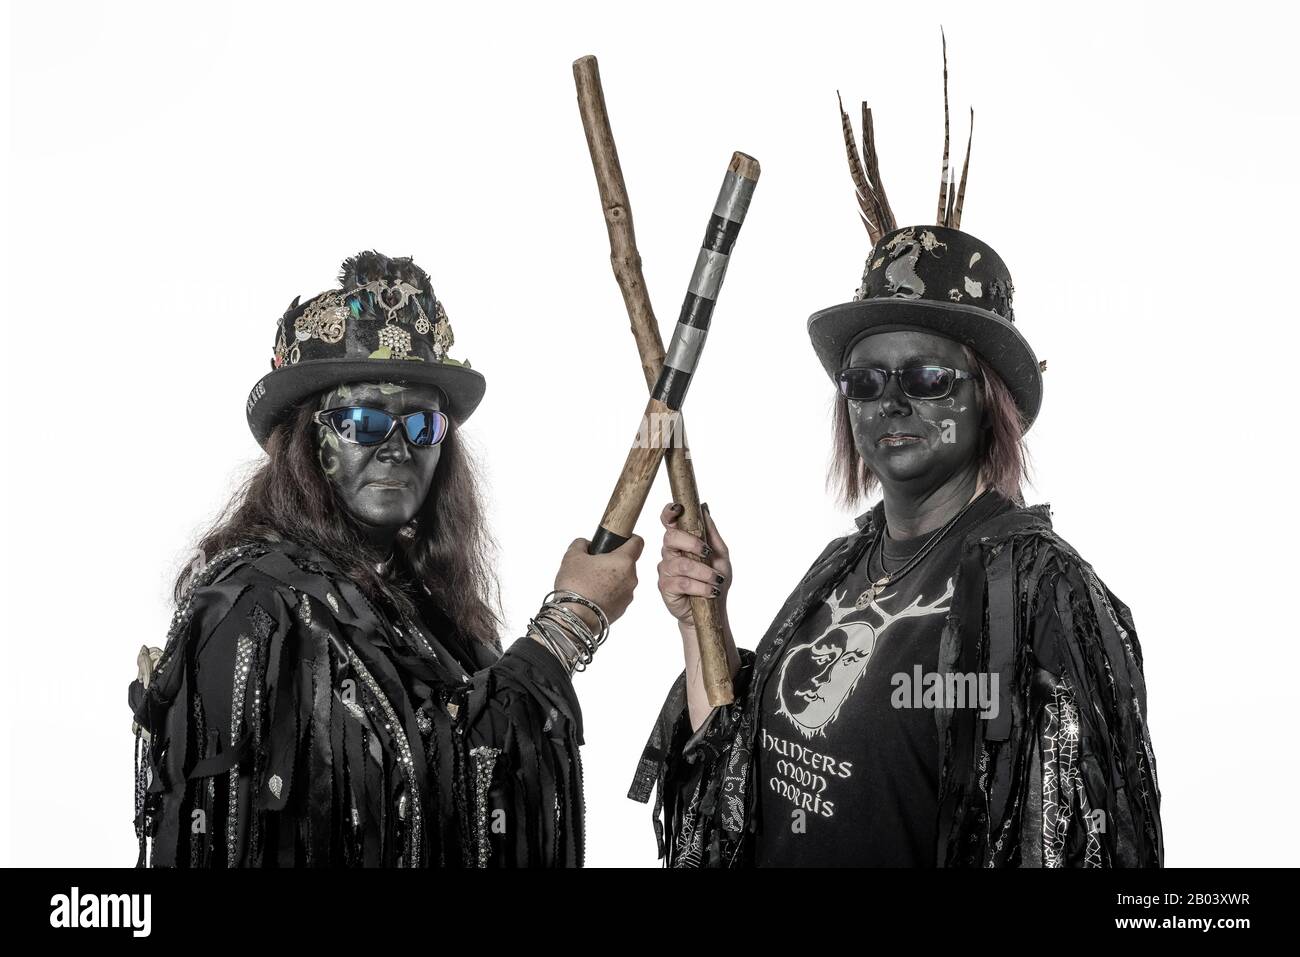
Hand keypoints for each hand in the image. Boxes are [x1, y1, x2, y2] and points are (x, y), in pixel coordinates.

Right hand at [554, 534, 643, 628]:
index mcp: (623, 561)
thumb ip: (581, 544)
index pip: (637, 542)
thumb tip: (586, 545)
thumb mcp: (572, 556)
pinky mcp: (622, 609)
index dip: (629, 538)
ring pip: (623, 580)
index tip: (620, 539)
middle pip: (627, 563)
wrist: (575, 618)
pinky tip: (593, 596)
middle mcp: (631, 578)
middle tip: (594, 564)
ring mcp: (628, 596)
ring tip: (591, 583)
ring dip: (611, 579)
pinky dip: (609, 593)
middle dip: (613, 562)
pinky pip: (618, 595)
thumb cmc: (576, 586)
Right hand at [657, 502, 730, 626]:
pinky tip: (711, 591)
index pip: (668, 522)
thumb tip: (704, 508)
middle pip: (671, 538)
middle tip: (708, 552)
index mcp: (681, 541)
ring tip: (716, 580)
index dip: (669, 513)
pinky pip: (682, 583)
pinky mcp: (665, 587)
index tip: (678, 508)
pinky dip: (701, 587)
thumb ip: (711, 533)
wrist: (713, 608)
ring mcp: (665, 569)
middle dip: (692, 543)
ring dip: (704, 572)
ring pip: (681, 564)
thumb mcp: (720, 554)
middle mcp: (670, 552)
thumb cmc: (715, 579)